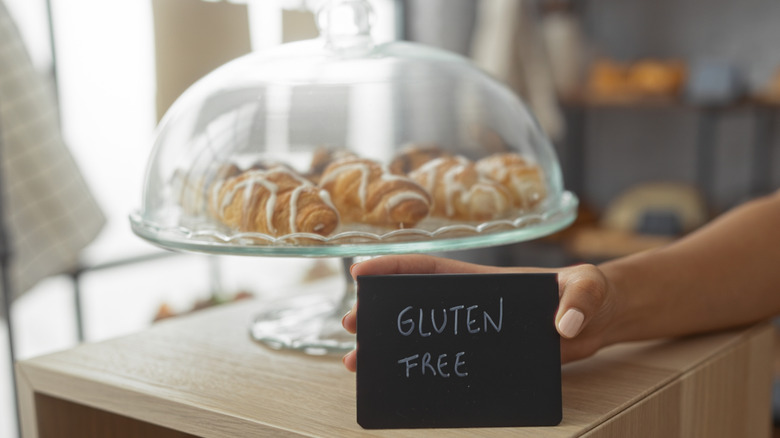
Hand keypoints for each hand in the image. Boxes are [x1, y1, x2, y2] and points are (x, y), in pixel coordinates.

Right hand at [341, 254, 618, 370]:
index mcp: (483, 281)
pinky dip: (422, 369)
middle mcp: (472, 305)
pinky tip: (402, 382)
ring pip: (426, 337)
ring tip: (358, 360)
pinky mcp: (490, 354)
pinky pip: (449, 360)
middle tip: (350, 325)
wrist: (601, 319)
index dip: (393, 266)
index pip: (429, 268)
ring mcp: (477, 330)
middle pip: (415, 305)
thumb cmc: (591, 292)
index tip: (360, 272)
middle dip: (379, 312)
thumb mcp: (588, 287)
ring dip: (391, 346)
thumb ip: (579, 299)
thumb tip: (563, 327)